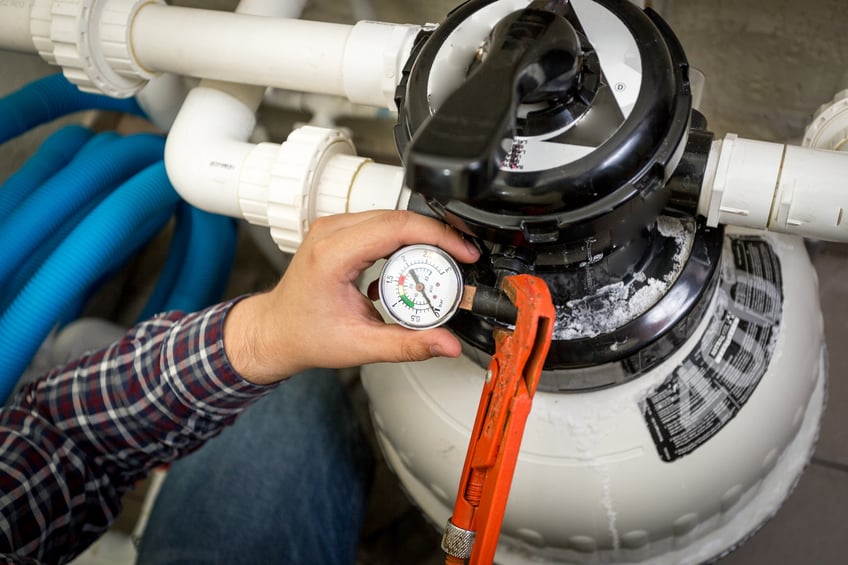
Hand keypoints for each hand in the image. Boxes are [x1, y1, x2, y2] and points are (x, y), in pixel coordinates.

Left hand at [224, 210, 479, 384]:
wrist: (275, 331)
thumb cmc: (305, 335)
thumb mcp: (361, 346)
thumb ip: (408, 345)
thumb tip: (447, 344)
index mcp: (332, 254)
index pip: (396, 227)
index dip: (438, 235)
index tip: (463, 252)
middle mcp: (330, 232)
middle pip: (398, 216)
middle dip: (437, 235)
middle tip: (461, 259)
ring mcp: (333, 227)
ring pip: (392, 216)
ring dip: (422, 235)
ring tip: (443, 262)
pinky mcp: (338, 231)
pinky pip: (381, 223)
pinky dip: (404, 238)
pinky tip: (415, 261)